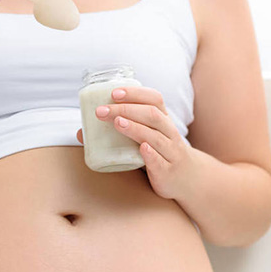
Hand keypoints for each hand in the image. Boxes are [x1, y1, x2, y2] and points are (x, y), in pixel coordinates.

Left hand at [76, 86, 193, 199]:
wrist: (187, 179)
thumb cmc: (159, 154)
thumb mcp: (143, 139)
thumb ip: (118, 133)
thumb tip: (82, 133)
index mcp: (163, 121)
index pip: (154, 99)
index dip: (135, 93)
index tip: (114, 92)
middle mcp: (169, 133)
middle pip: (152, 115)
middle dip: (127, 109)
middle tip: (102, 111)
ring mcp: (170, 152)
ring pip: (156, 137)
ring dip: (136, 128)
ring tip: (117, 123)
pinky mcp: (168, 171)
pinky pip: (161, 161)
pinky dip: (151, 154)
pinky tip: (141, 148)